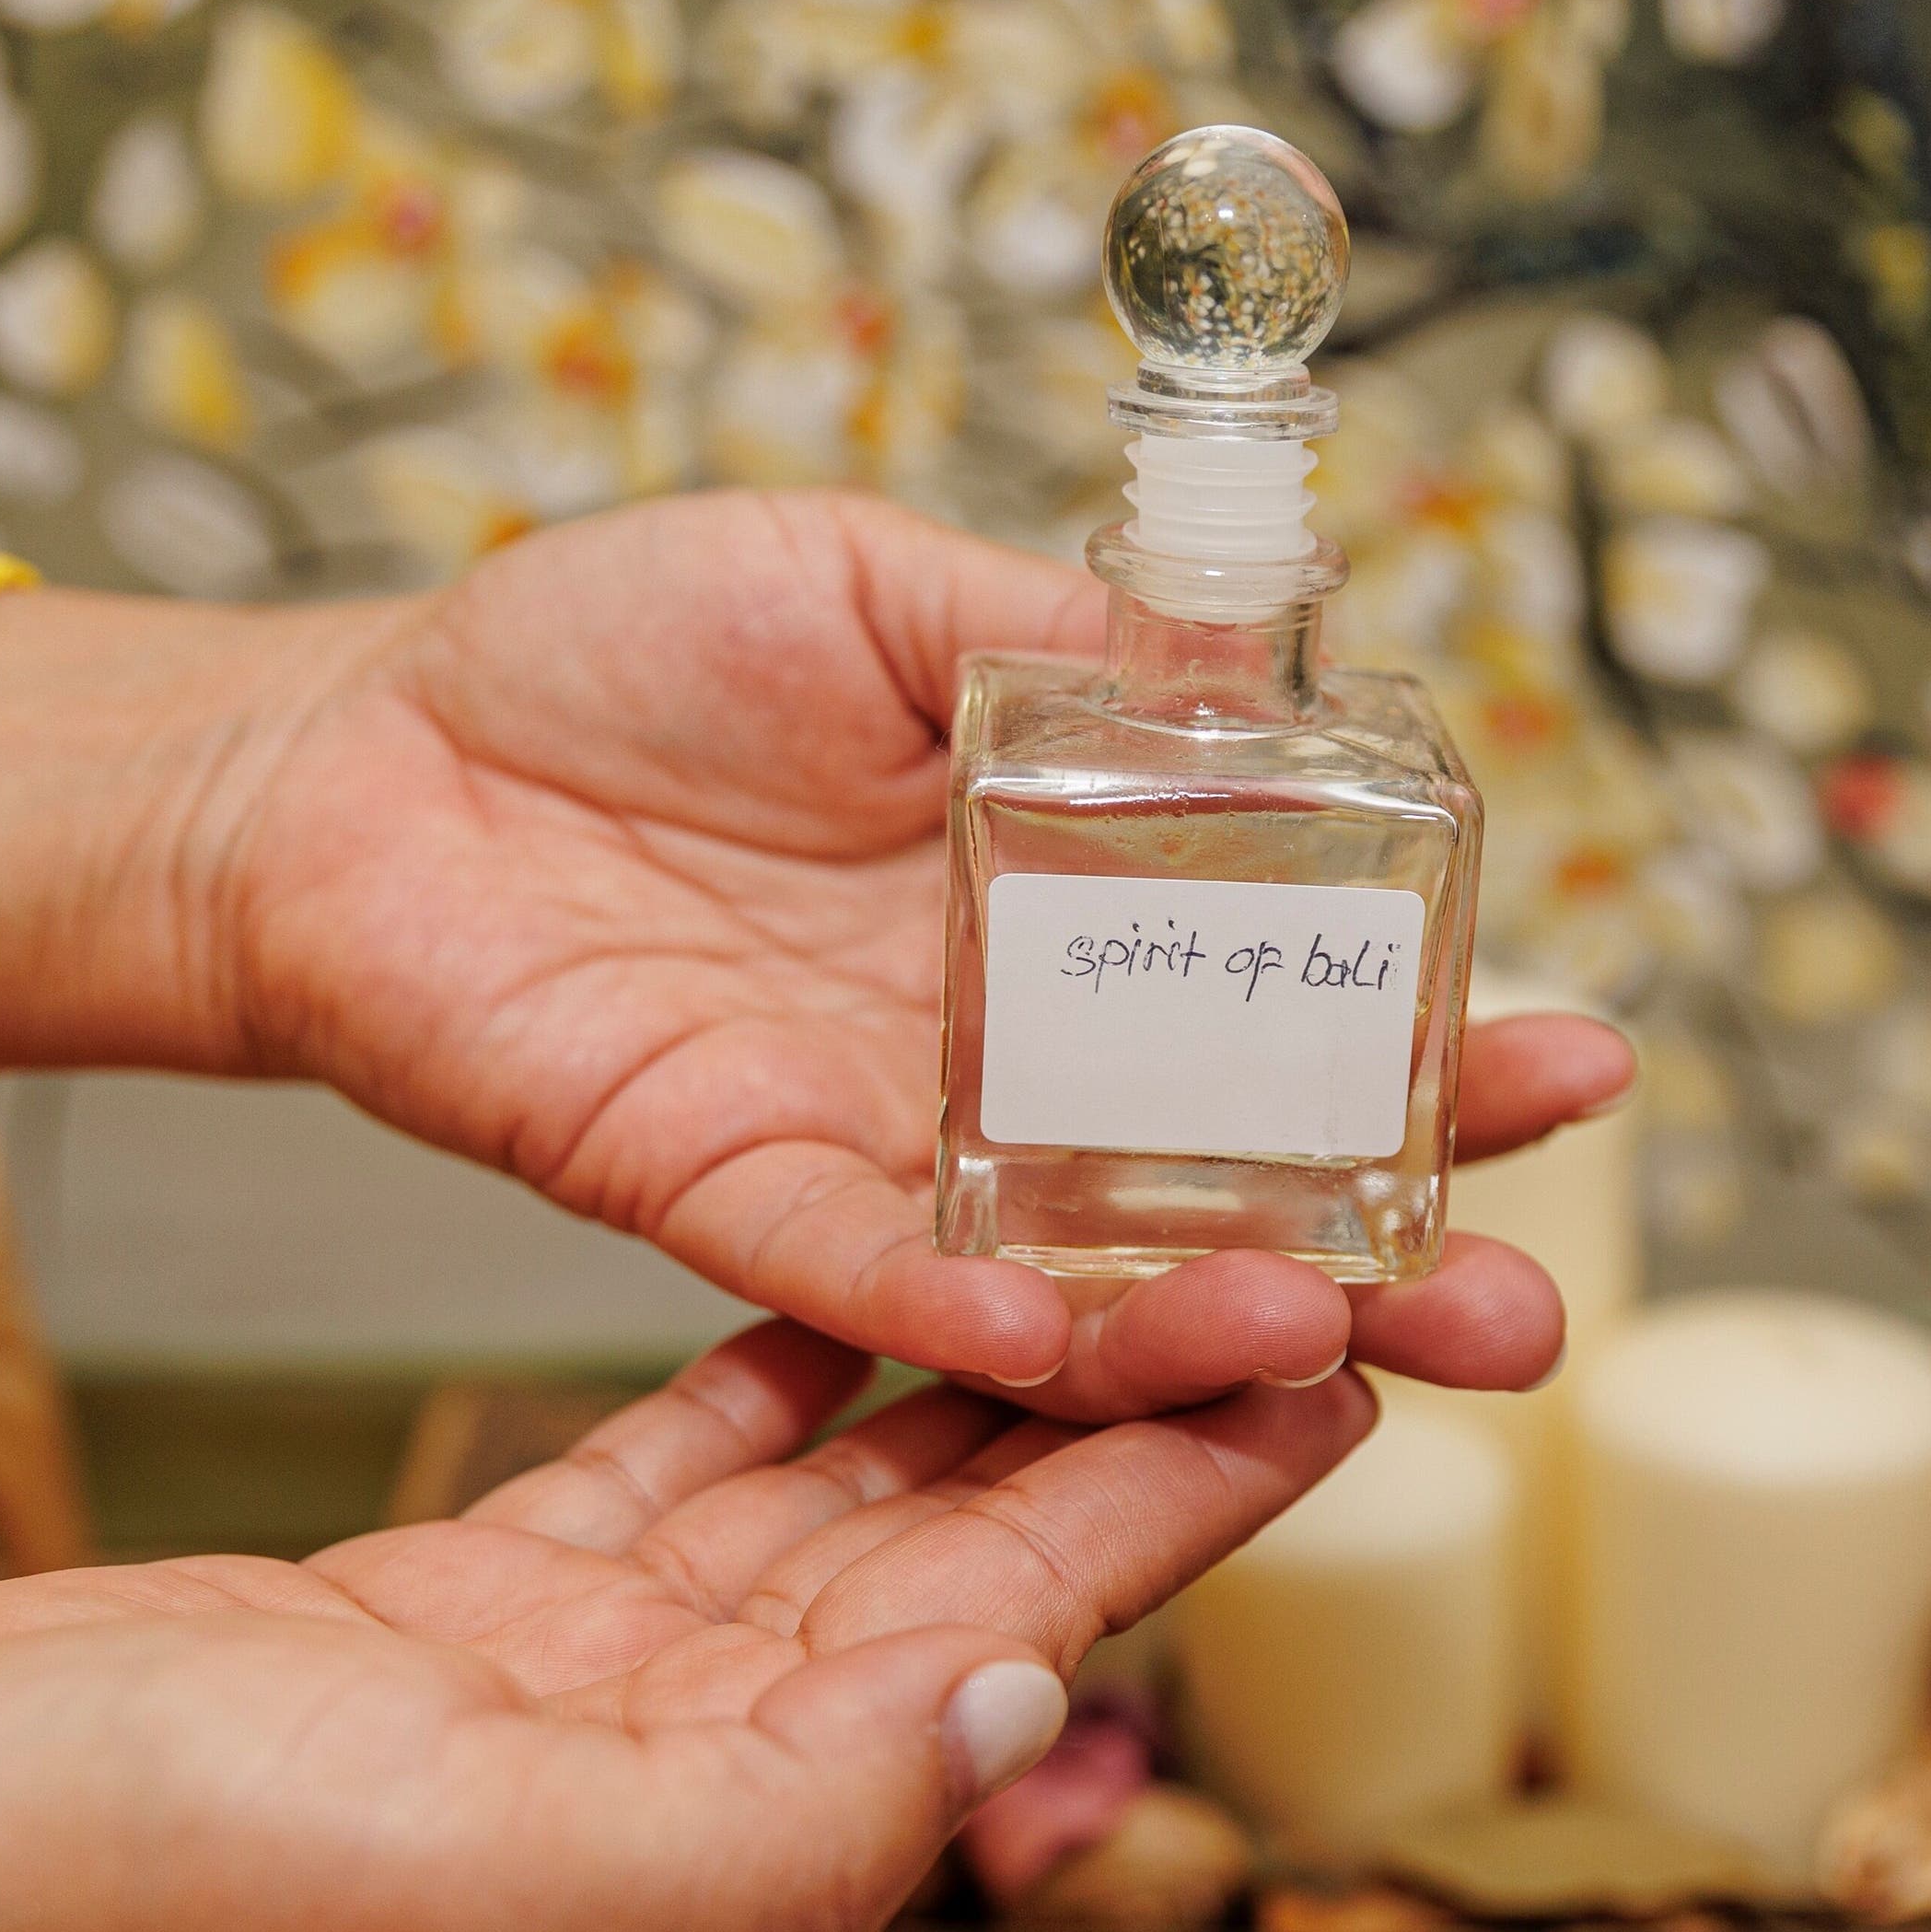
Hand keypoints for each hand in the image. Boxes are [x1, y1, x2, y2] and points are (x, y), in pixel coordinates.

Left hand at [0, 492, 1632, 1416]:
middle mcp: (995, 1063)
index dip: (1426, 1041)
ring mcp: (877, 1148)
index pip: (1281, 1008)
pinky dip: (993, 1323)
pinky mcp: (732, 1201)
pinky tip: (1109, 1345)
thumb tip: (1274, 668)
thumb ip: (1064, 650)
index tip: (1575, 1058)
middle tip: (1519, 1315)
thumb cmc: (603, 652)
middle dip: (1384, 1256)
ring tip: (1367, 1345)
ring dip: (1225, 1324)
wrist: (355, 751)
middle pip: (1224, 1190)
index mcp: (1056, 917)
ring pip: (1081, 1277)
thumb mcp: (872, 586)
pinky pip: (880, 1286)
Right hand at [0, 1323, 1369, 1931]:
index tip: (1337, 1342)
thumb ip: (789, 1808)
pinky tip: (856, 1281)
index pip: (1024, 1628)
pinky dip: (770, 1371)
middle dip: (1128, 1398)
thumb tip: (1021, 1694)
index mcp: (740, 1854)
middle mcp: (696, 1775)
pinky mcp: (464, 1611)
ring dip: (969, 1361)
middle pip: (967, 1545)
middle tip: (1264, 1230)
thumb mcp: (486, 1893)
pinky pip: (672, 1465)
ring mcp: (582, 1692)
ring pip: (835, 1494)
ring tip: (1100, 1204)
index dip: (1188, 1484)